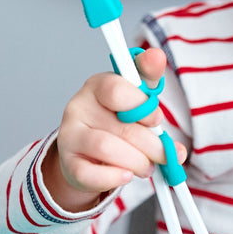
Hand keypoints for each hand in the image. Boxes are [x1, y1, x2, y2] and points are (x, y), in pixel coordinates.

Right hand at [43, 48, 185, 211]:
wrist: (90, 154)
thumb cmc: (117, 123)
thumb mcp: (135, 98)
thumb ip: (148, 81)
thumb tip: (157, 55)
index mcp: (97, 86)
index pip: (116, 89)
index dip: (142, 106)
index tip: (156, 119)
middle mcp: (78, 108)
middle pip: (121, 126)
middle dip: (151, 145)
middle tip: (163, 154)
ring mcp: (70, 137)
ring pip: (106, 148)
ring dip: (137, 162)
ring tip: (147, 167)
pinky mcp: (68, 164)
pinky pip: (90, 174)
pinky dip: (114, 178)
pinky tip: (126, 176)